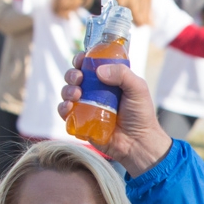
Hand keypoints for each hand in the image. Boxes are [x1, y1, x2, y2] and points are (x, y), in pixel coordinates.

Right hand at [59, 51, 172, 174]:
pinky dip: (62, 108)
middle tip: (79, 79)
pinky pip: (65, 112)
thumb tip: (99, 70)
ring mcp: (86, 106)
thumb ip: (123, 74)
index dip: (82, 59)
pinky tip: (69, 107)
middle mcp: (95, 91)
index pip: (90, 65)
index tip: (81, 60)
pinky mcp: (80, 121)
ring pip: (67, 92)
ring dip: (67, 90)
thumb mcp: (138, 89)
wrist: (138, 143)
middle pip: (75, 77)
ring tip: (76, 95)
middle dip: (72, 74)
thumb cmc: (141, 116)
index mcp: (109, 80)